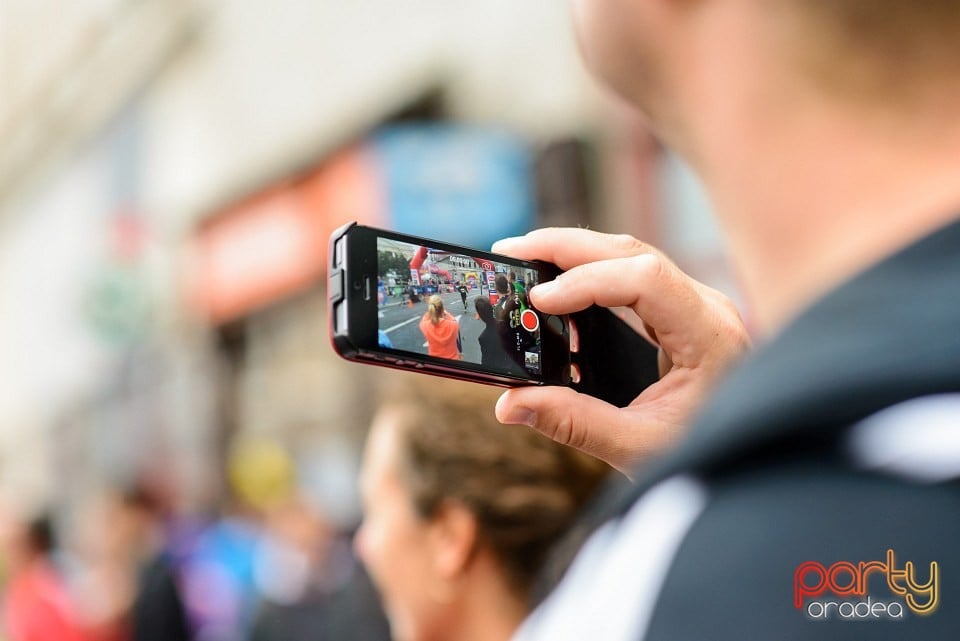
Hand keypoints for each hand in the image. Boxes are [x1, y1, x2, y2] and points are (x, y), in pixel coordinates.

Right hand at [492, 228, 750, 476]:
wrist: (750, 461)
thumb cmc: (707, 453)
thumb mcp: (638, 447)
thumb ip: (574, 424)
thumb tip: (510, 404)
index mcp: (710, 335)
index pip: (645, 280)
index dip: (586, 282)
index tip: (538, 300)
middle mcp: (707, 308)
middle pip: (632, 252)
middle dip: (566, 247)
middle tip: (511, 251)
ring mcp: (695, 306)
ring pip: (630, 257)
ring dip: (575, 253)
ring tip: (524, 258)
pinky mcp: (681, 313)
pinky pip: (632, 276)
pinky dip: (590, 272)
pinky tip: (557, 282)